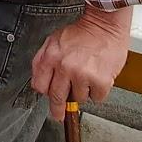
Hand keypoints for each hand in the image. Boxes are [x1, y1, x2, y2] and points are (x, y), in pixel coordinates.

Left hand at [31, 5, 131, 120]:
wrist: (103, 26)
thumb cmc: (80, 33)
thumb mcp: (53, 40)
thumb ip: (43, 59)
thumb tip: (38, 80)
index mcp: (50, 57)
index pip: (40, 85)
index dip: (44, 93)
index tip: (48, 98)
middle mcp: (64, 67)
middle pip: (57, 97)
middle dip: (58, 110)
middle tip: (59, 115)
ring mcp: (83, 75)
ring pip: (79, 98)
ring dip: (83, 92)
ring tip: (86, 76)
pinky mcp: (100, 81)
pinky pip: (97, 98)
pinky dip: (98, 91)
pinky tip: (98, 78)